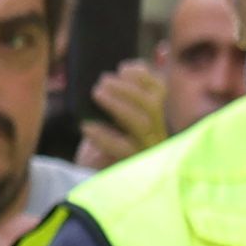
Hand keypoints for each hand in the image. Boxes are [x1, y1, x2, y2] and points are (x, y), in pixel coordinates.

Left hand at [73, 57, 168, 171]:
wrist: (90, 178)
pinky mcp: (130, 166)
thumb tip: (118, 72)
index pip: (160, 91)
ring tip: (96, 94)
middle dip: (127, 88)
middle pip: (151, 106)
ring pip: (141, 123)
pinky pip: (120, 148)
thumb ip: (116, 98)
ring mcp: (145, 151)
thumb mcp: (109, 118)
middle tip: (102, 80)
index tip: (124, 66)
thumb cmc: (100, 143)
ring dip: (118, 104)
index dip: (145, 76)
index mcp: (152, 117)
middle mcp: (154, 134)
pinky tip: (86, 126)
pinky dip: (102, 134)